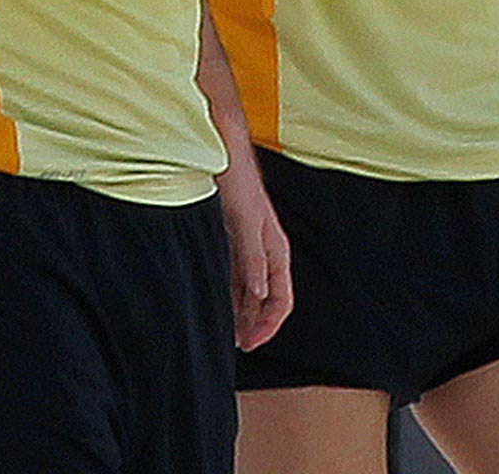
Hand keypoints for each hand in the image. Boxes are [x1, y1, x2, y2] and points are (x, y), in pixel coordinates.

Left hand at [216, 148, 292, 349]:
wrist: (221, 152)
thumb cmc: (238, 182)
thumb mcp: (246, 223)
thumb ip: (253, 259)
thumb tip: (261, 295)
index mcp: (276, 250)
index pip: (281, 299)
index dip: (268, 325)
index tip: (250, 344)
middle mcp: (265, 252)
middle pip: (266, 300)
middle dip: (254, 325)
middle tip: (237, 346)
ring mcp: (249, 247)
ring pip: (250, 291)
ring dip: (241, 312)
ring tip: (227, 333)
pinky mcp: (233, 241)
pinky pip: (235, 277)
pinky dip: (229, 295)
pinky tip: (217, 303)